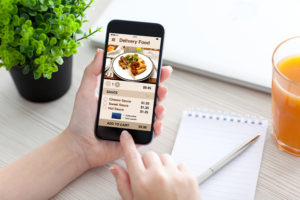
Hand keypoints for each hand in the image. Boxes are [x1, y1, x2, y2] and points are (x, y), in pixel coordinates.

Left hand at [65, 49, 172, 168]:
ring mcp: (135, 121)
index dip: (151, 73)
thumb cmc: (81, 120)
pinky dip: (157, 127)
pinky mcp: (136, 136)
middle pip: (151, 95)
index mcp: (121, 95)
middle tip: (162, 84)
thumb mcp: (86, 92)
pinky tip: (156, 123)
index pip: (140, 82)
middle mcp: (130, 107)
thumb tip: (101, 52)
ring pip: (154, 112)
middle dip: (161, 88)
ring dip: (161, 106)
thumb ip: (93, 72)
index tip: (158, 65)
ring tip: (159, 104)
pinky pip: (151, 132)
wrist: (80, 145)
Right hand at [110, 131, 200, 199]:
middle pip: (149, 155)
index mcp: (141, 182)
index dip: (127, 144)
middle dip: (147, 163)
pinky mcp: (189, 177)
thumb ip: (123, 184)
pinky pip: (180, 164)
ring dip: (162, 166)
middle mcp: (158, 176)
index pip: (131, 155)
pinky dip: (177, 171)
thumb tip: (116, 169)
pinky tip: (174, 184)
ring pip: (165, 157)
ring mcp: (175, 175)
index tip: (126, 136)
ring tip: (163, 182)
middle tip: (150, 177)